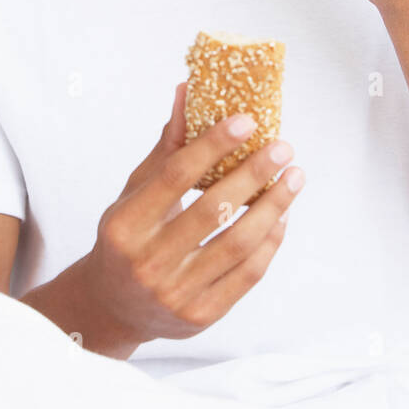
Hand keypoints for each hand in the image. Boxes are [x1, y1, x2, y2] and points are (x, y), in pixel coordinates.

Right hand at [80, 82, 304, 351]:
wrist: (114, 307)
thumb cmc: (127, 239)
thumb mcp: (134, 194)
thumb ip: (166, 149)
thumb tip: (189, 93)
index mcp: (125, 225)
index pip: (176, 176)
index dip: (213, 144)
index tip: (247, 121)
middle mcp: (147, 262)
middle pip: (213, 209)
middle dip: (254, 173)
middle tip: (282, 147)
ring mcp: (175, 293)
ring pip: (238, 243)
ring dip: (274, 206)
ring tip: (294, 177)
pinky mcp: (201, 316)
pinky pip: (248, 275)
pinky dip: (270, 242)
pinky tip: (283, 216)